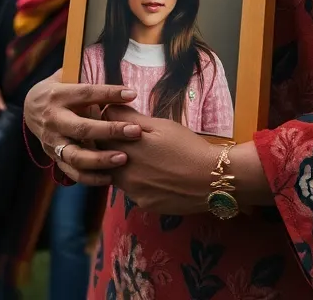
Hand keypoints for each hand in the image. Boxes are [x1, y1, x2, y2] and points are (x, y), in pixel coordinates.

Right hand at [23, 69, 143, 186]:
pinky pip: (72, 172)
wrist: (29, 107)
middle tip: (135, 131)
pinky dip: (91, 177)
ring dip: (100, 159)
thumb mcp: (66, 78)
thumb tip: (117, 81)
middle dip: (110, 131)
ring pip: (75, 155)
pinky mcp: (54, 157)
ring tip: (123, 158)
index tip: (132, 94)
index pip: (85, 94)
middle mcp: (54, 119)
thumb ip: (87, 79)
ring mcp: (52, 141)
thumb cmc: (58, 90)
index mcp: (58, 95)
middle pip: (82, 128)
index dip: (109, 93)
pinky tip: (110, 176)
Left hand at [96, 106, 223, 214]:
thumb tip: (109, 109)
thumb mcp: (161, 126)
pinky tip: (153, 175)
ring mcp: (132, 190)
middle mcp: (123, 170)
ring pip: (115, 175)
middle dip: (110, 145)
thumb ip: (131, 119)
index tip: (115, 122)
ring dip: (120, 165)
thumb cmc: (187, 147)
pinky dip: (136, 181)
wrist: (211, 179)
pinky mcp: (143, 204)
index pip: (101, 133)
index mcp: (126, 147)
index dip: (106, 125)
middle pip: (103, 156)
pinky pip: (131, 190)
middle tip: (128, 139)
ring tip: (142, 157)